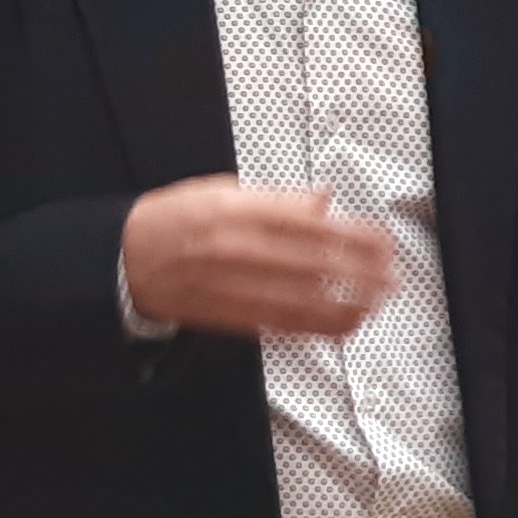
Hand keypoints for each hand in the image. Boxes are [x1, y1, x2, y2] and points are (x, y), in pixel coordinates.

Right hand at [122, 176, 394, 338]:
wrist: (125, 259)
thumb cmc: (174, 220)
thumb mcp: (222, 191)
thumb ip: (278, 198)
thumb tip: (323, 198)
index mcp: (238, 212)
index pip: (310, 225)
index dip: (352, 235)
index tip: (382, 241)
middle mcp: (238, 250)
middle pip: (312, 264)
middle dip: (359, 273)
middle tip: (392, 276)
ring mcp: (233, 287)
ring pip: (301, 301)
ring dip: (346, 304)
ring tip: (377, 302)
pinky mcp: (229, 316)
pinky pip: (280, 324)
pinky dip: (316, 326)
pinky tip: (343, 324)